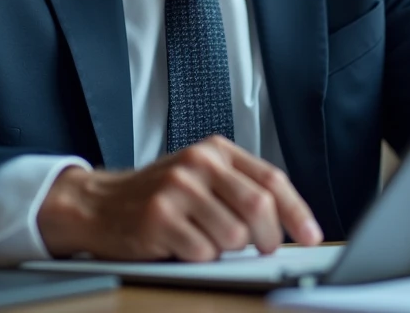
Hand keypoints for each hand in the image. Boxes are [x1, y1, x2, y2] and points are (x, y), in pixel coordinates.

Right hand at [37, 135, 323, 260]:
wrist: (99, 203)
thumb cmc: (158, 194)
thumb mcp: (201, 176)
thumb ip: (239, 187)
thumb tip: (288, 221)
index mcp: (215, 150)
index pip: (271, 179)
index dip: (297, 211)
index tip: (311, 234)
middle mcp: (198, 163)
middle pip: (259, 206)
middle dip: (269, 237)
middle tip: (264, 248)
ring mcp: (177, 188)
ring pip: (233, 236)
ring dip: (228, 250)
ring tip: (207, 240)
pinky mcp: (159, 217)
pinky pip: (202, 252)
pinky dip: (200, 258)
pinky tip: (182, 245)